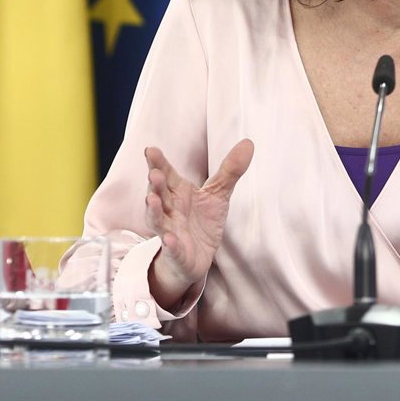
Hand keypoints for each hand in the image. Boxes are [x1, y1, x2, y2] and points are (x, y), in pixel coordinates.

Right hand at [144, 140, 253, 308]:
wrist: (197, 258)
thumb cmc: (201, 221)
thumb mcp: (218, 194)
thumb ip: (230, 170)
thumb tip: (248, 142)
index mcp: (178, 193)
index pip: (167, 175)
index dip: (158, 163)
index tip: (150, 150)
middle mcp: (170, 210)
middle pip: (159, 195)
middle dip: (155, 184)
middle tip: (154, 173)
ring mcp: (170, 231)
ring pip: (158, 220)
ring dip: (153, 210)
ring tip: (151, 199)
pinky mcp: (177, 253)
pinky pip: (172, 249)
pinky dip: (170, 244)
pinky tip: (169, 239)